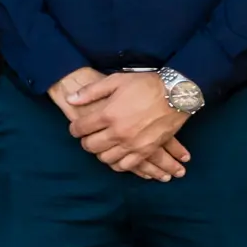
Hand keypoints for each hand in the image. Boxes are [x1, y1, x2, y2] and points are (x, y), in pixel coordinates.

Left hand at [55, 68, 190, 180]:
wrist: (177, 94)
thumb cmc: (145, 85)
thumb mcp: (116, 81)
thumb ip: (91, 92)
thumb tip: (70, 99)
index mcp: (108, 114)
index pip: (80, 129)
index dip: (75, 128)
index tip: (77, 127)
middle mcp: (118, 133)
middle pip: (91, 146)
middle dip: (86, 142)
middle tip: (88, 137)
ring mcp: (133, 144)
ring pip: (106, 158)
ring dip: (101, 153)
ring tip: (102, 146)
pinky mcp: (146, 151)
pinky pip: (126, 166)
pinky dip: (118, 164)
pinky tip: (116, 157)